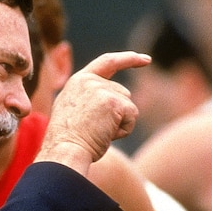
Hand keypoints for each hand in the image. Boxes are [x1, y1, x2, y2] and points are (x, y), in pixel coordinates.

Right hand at [36, 51, 150, 174]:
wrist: (65, 151)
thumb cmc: (67, 142)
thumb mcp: (73, 112)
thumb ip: (89, 99)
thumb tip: (115, 103)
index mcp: (78, 81)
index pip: (108, 62)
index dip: (128, 59)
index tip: (146, 59)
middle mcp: (90, 81)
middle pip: (122, 93)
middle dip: (117, 114)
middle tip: (94, 130)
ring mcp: (101, 89)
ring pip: (129, 106)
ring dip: (119, 123)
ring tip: (97, 132)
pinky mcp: (113, 101)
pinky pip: (132, 116)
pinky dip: (124, 130)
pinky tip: (106, 135)